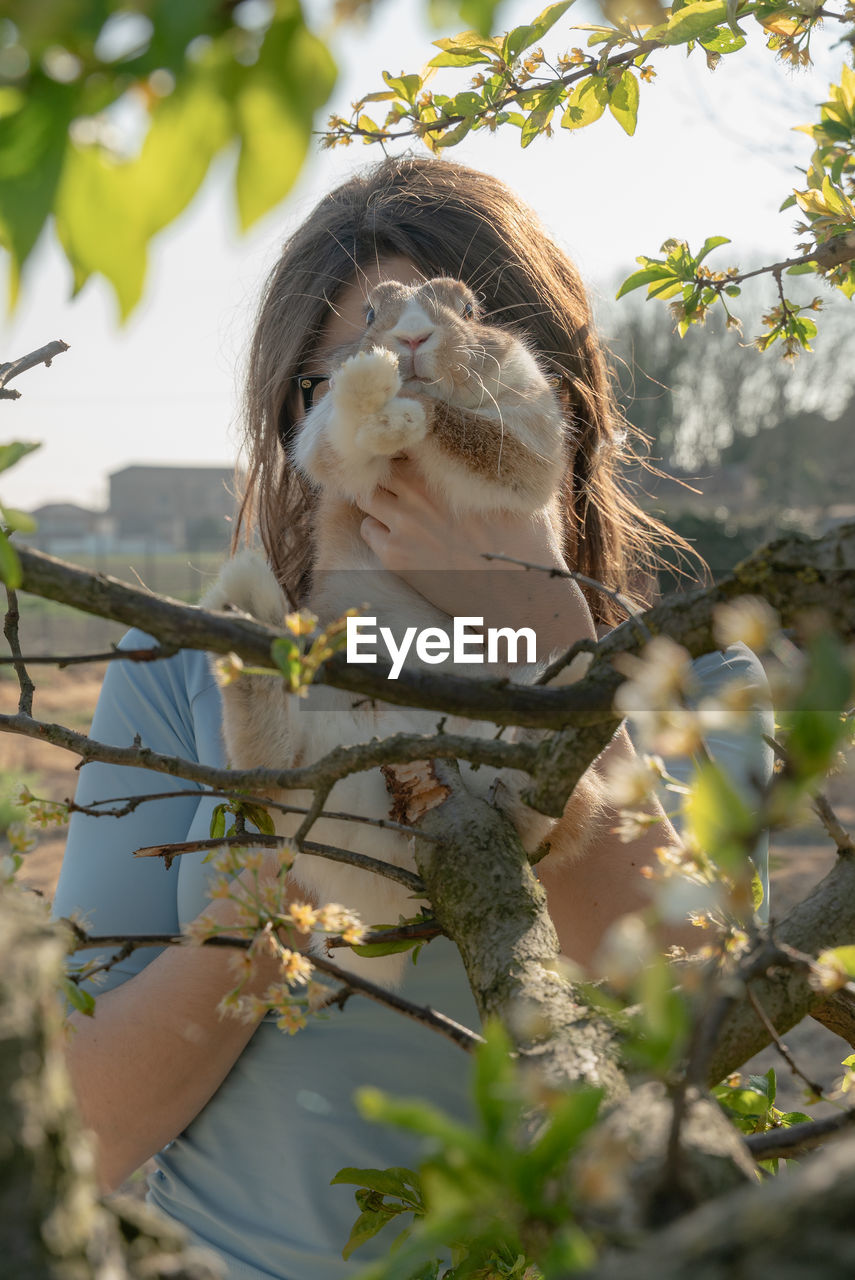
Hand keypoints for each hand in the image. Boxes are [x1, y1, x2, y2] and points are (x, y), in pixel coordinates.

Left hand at [358, 458, 596, 649]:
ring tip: (393, 505)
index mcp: (446, 465)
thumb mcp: (516, 488)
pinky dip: (376, 527)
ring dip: (375, 495)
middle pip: (378, 462)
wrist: (518, 594)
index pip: (404, 435)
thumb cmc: (526, 540)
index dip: (403, 439)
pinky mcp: (394, 554)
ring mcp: (402, 522)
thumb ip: (491, 463)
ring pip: (365, 494)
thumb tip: (492, 442)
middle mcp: (418, 488)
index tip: (408, 446)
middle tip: (395, 477)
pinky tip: (397, 534)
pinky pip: (368, 529)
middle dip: (384, 467)